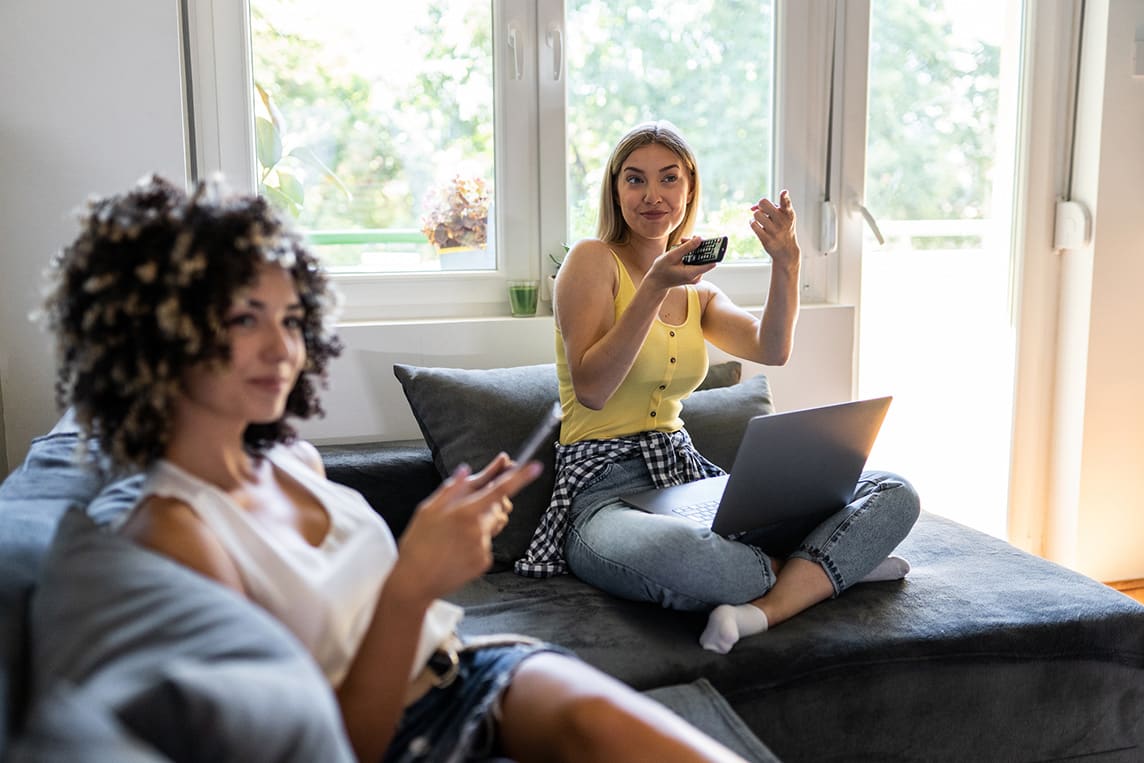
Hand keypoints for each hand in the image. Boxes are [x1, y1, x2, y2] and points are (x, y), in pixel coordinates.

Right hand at [390, 459, 541, 604]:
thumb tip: (466, 470)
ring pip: (492, 526)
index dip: (519, 477)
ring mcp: (483, 547)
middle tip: (465, 511)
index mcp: (464, 512)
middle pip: (497, 508)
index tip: (536, 466)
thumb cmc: (418, 543)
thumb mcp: (428, 509)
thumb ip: (451, 488)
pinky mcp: (485, 562)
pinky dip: (476, 543)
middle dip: (488, 504)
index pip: (498, 490)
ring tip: (455, 536)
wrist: (415, 582)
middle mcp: (478, 530)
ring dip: (480, 524)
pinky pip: (487, 543)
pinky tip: (457, 550)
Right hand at [646, 237, 716, 290]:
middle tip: (685, 239)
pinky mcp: (693, 275)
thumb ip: (687, 247)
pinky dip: (691, 254)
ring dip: (693, 249)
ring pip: (700, 258)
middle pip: (705, 258)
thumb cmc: (661, 270)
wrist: (656, 282)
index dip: (712, 250)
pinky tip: (681, 251)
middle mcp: (697, 276)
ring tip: (681, 243)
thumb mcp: (672, 256)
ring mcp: (696, 276)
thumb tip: (700, 239)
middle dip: (698, 246)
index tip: (711, 241)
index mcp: (692, 273)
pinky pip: (697, 261)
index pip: (711, 262)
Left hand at [750, 190, 799, 269]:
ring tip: (762, 221)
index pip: (786, 203)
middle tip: (764, 211)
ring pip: (756, 214)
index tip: (783, 193)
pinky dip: (752, 223)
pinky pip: (753, 224)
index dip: (784, 197)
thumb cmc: (782, 227)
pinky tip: (758, 226)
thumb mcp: (782, 215)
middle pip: (763, 203)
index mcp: (788, 213)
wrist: (786, 250)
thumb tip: (751, 207)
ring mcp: (774, 231)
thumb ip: (769, 206)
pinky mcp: (767, 239)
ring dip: (756, 216)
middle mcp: (782, 221)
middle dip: (761, 205)